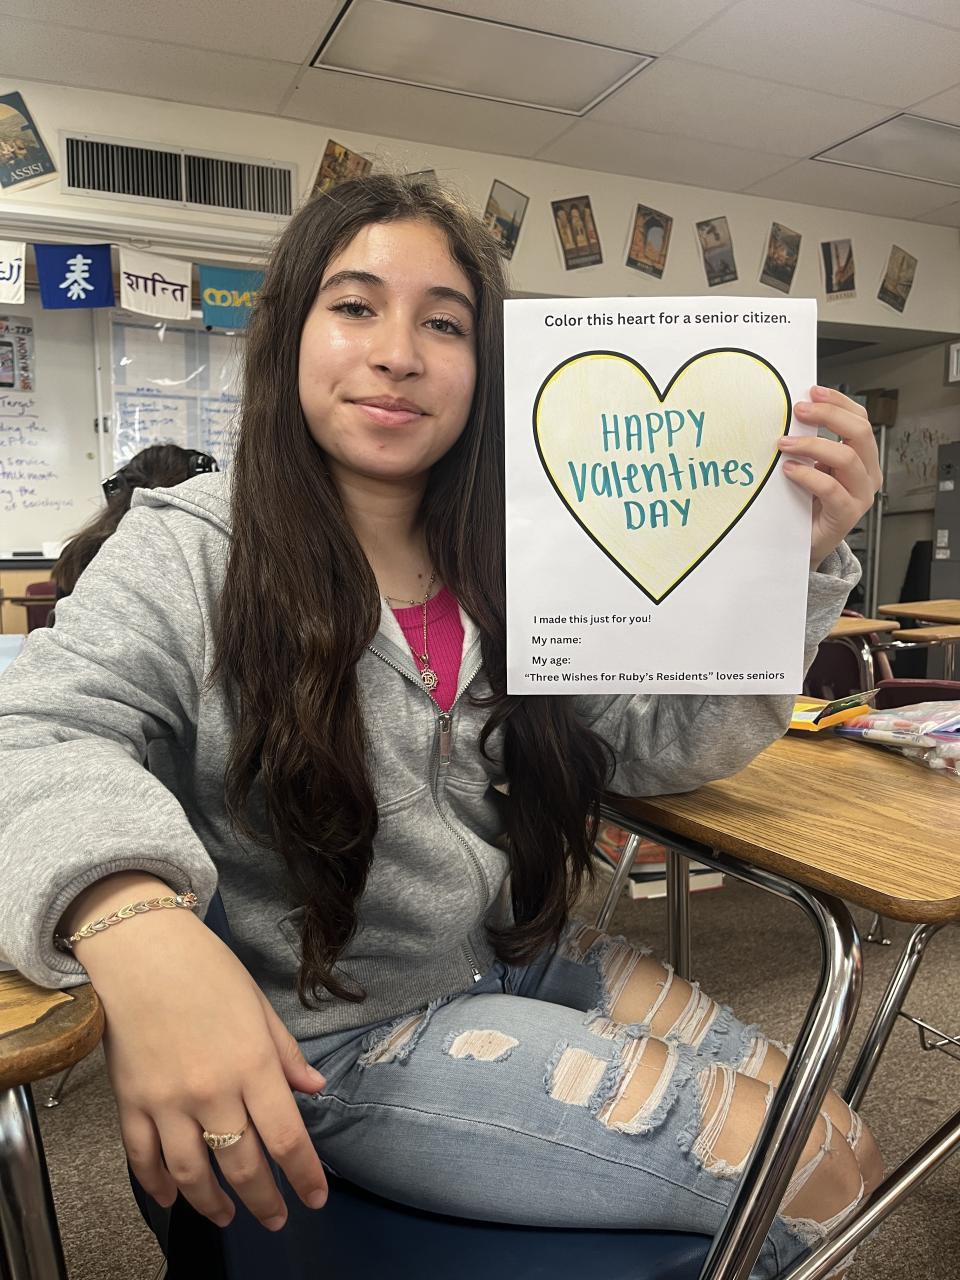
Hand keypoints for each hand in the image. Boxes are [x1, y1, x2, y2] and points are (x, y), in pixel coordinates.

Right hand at [78, 910, 328, 1231]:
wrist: (141, 948)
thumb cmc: (206, 968)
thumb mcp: (258, 1005)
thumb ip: (286, 1054)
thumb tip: (314, 1089)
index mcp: (252, 1064)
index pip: (286, 1138)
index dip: (304, 1175)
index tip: (316, 1197)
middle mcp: (212, 1091)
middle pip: (242, 1165)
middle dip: (265, 1201)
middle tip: (277, 1218)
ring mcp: (167, 1101)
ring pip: (192, 1173)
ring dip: (213, 1203)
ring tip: (229, 1215)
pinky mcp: (130, 1102)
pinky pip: (143, 1158)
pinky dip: (157, 1185)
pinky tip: (172, 1199)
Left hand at [777, 385, 881, 568]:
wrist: (806, 544)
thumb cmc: (808, 504)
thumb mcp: (812, 467)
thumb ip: (810, 446)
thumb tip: (793, 415)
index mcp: (862, 457)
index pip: (860, 419)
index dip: (838, 403)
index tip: (812, 392)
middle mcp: (867, 473)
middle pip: (859, 432)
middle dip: (828, 416)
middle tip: (799, 411)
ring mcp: (860, 494)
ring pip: (846, 457)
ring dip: (812, 445)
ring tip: (785, 444)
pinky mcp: (846, 514)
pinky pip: (830, 488)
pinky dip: (807, 475)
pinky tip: (789, 470)